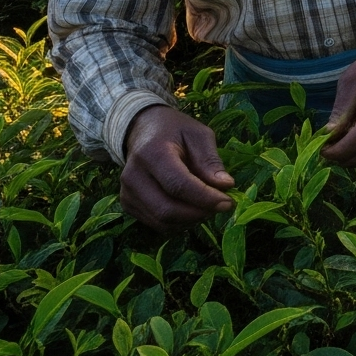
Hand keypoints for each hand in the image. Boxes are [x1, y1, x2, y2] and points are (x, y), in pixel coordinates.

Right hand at [120, 106, 235, 230]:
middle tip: (222, 205)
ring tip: (208, 205)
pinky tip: (192, 208)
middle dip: (199, 213)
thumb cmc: (174, 131)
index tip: (228, 202)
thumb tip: (225, 185)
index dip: (205, 198)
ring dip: (191, 220)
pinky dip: (180, 222)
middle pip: (167, 209)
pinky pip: (158, 224)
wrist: (142, 130)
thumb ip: (210, 160)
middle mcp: (133, 176)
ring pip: (163, 222)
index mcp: (151, 153)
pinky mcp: (128, 205)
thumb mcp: (198, 135)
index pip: (178, 185)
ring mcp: (127, 193)